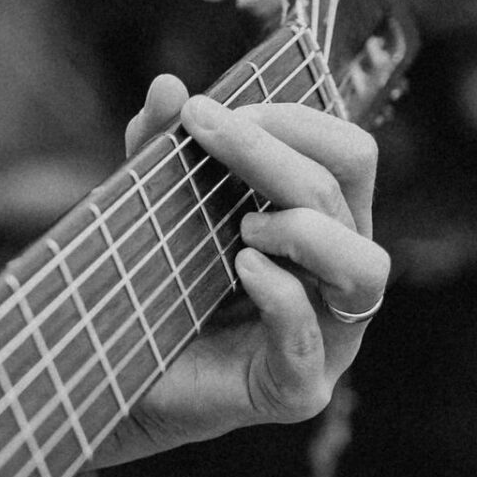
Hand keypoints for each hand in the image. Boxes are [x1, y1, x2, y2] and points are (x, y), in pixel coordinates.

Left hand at [89, 72, 388, 462]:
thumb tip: (168, 86)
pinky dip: (282, 296)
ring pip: (366, 268)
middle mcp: (338, 278)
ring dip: (306, 230)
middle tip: (208, 132)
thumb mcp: (153, 205)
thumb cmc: (151, 288)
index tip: (214, 110)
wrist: (110, 378)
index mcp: (323, 226)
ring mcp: (327, 338)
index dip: (294, 120)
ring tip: (243, 228)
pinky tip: (243, 269)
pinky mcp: (297, 390)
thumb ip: (159, 149)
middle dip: (274, 153)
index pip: (349, 154)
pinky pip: (310, 339)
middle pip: (346, 194)